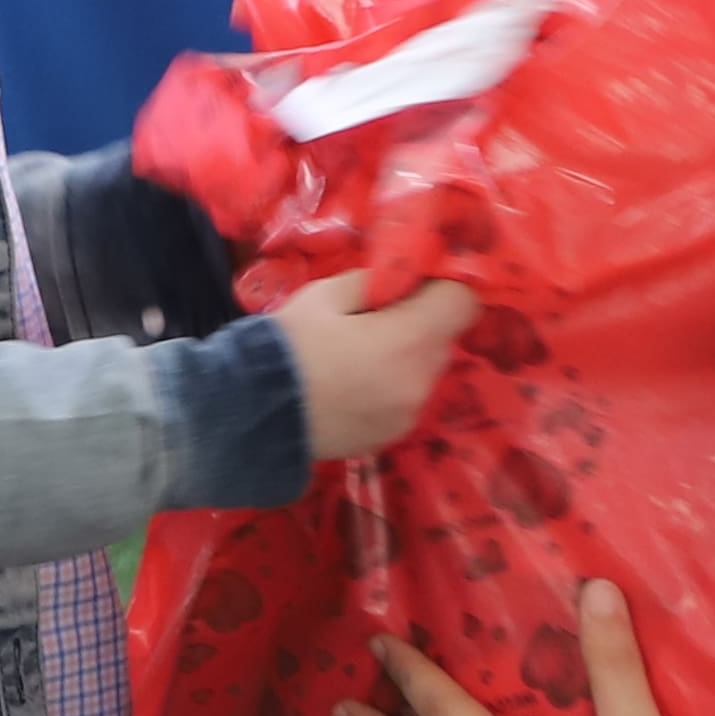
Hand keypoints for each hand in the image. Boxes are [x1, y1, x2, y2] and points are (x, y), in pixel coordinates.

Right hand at [271, 270, 475, 458]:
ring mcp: (408, 415)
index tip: (413, 287)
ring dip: (406, 357)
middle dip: (420, 322)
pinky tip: (352, 386)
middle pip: (445, 338)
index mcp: (408, 340)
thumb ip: (376, 282)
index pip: (464, 302)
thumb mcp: (325, 295)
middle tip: (375, 318)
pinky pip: (407, 399)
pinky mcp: (393, 436)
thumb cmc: (286, 347)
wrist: (250, 417)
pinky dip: (391, 387)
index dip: (443, 288)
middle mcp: (420, 382)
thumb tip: (403, 279)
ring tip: (357, 356)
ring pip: (426, 370)